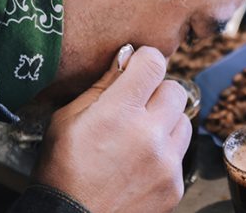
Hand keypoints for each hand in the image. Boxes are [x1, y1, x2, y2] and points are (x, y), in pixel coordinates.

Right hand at [33, 46, 191, 212]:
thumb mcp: (66, 120)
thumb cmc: (61, 171)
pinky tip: (140, 164)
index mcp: (119, 112)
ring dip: (165, 123)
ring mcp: (166, 162)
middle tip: (137, 105)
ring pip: (183, 122)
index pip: (154, 63)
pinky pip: (180, 155)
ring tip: (140, 137)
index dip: (145, 60)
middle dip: (157, 92)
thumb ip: (101, 86)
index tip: (137, 66)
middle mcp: (149, 134)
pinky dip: (165, 155)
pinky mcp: (175, 185)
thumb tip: (125, 59)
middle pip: (175, 90)